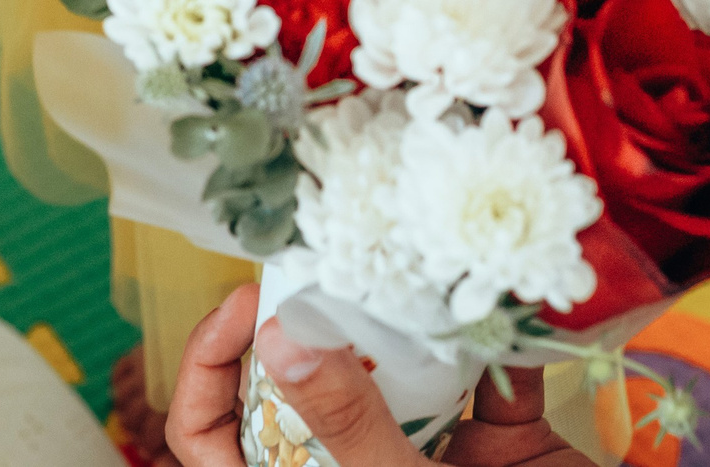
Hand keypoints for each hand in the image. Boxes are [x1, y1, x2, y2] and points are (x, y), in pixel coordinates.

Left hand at [166, 287, 592, 466]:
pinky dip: (494, 343)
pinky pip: (489, 382)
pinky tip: (492, 300)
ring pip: (396, 375)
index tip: (243, 308)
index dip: (207, 371)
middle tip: (324, 262)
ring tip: (398, 267)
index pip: (208, 438)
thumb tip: (277, 336)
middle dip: (313, 322)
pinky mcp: (503, 446)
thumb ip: (346, 422)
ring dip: (405, 323)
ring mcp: (433, 459)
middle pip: (304, 388)